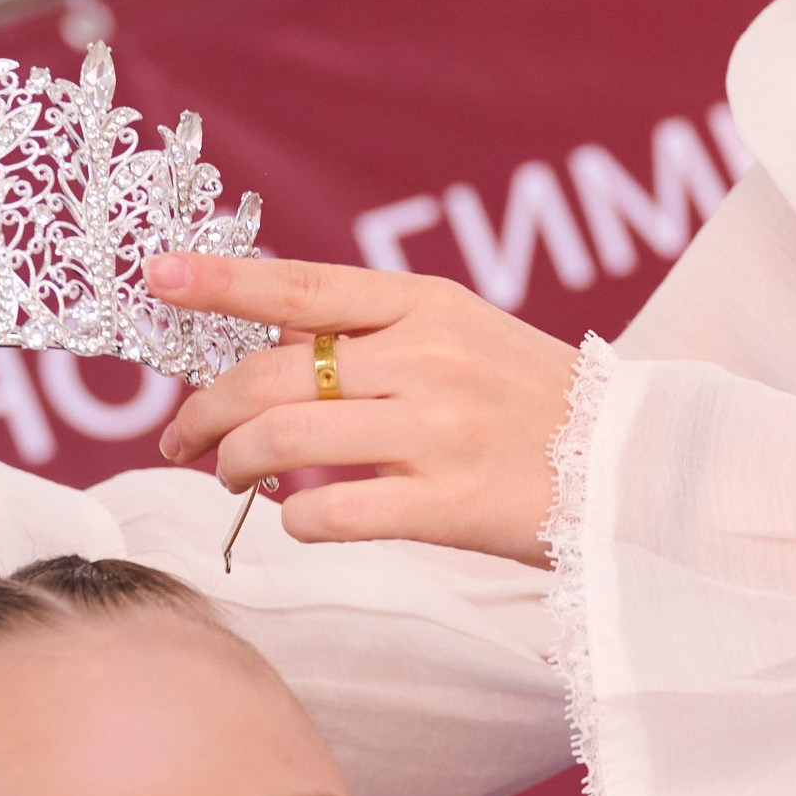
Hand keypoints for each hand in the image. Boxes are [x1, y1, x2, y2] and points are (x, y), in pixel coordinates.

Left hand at [147, 253, 582, 567]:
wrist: (639, 467)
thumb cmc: (538, 404)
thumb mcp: (464, 338)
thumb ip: (374, 338)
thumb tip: (270, 344)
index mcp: (428, 306)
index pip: (302, 286)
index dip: (222, 282)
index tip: (156, 277)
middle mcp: (428, 359)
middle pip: (271, 375)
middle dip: (204, 411)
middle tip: (180, 440)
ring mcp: (439, 430)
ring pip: (285, 438)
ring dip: (235, 463)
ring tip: (227, 478)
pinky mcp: (449, 503)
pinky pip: (331, 511)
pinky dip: (294, 518)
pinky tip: (297, 518)